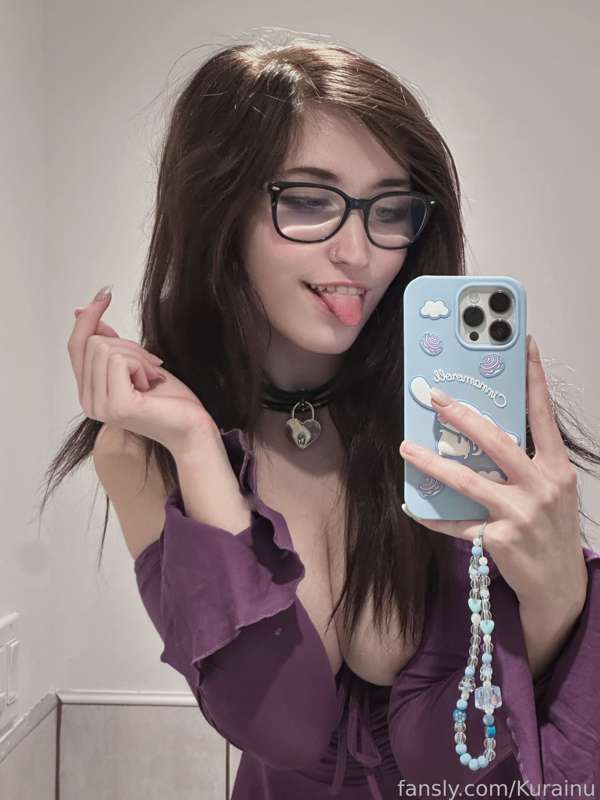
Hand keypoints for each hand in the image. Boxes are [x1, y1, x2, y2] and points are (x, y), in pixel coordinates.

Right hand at [68, 288, 216, 454]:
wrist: (193, 428)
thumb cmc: (170, 399)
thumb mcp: (136, 363)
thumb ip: (110, 344)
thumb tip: (83, 312)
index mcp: (89, 393)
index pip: (76, 346)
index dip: (89, 317)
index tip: (105, 293)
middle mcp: (88, 402)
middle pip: (94, 343)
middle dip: (128, 345)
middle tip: (152, 366)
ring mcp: (100, 406)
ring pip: (106, 348)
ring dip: (137, 356)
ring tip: (152, 377)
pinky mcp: (118, 406)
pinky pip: (119, 360)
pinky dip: (141, 363)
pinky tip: (152, 382)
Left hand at [399, 334, 587, 610]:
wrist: (560, 586)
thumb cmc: (551, 529)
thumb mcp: (551, 490)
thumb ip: (527, 462)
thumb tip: (483, 432)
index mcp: (557, 468)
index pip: (544, 416)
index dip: (534, 379)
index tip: (525, 346)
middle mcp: (541, 487)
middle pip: (498, 443)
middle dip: (464, 417)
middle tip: (437, 397)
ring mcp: (520, 515)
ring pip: (469, 482)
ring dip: (433, 463)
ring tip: (406, 447)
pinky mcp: (498, 540)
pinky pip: (457, 525)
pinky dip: (433, 517)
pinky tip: (412, 507)